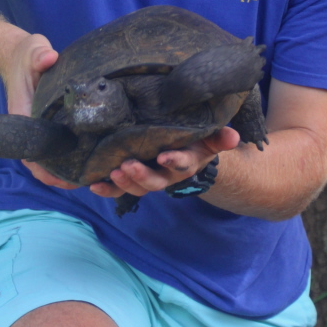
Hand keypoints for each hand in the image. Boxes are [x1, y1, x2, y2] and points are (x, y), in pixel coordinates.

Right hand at [0, 31, 74, 189]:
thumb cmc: (26, 55)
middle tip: (83, 182)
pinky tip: (85, 161)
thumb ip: (39, 55)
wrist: (18, 54)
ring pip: (46, 156)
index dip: (44, 166)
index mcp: (23, 113)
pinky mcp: (45, 123)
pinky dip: (66, 156)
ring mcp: (36, 126)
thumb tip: (49, 58)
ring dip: (62, 169)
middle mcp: (28, 125)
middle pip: (39, 159)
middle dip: (57, 174)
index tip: (62, 177)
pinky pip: (53, 145)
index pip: (30, 148)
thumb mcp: (33, 50)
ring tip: (87, 179)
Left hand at [89, 126, 239, 198]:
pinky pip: (117, 189)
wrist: (184, 151)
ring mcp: (147, 178)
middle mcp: (166, 175)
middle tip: (127, 166)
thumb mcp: (209, 138)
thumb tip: (234, 137)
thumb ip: (220, 137)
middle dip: (140, 176)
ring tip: (112, 173)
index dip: (174, 162)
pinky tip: (93, 185)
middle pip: (154, 182)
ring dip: (123, 183)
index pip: (182, 164)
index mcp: (185, 163)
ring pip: (135, 187)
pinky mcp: (130, 178)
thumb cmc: (195, 140)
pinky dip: (106, 189)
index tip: (165, 156)